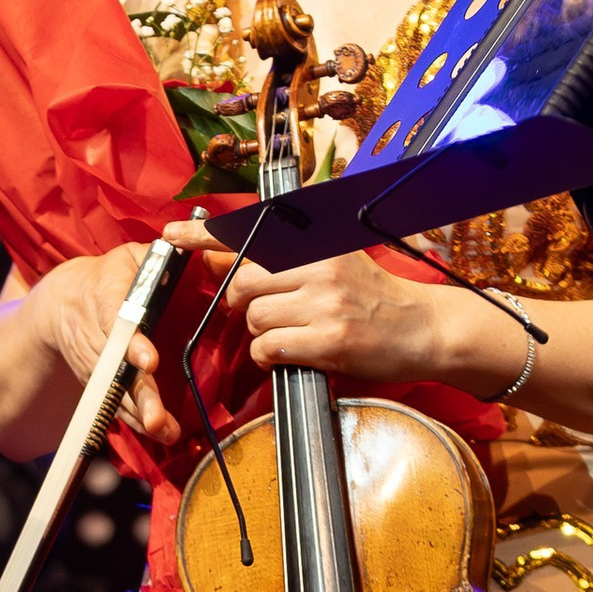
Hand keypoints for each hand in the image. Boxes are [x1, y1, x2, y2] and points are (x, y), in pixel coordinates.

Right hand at [38, 245, 182, 448]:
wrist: (62, 303)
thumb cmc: (108, 276)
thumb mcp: (128, 257)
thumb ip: (156, 258)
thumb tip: (190, 252)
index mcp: (106, 297)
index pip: (116, 321)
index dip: (132, 343)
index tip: (149, 361)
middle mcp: (98, 334)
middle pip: (118, 369)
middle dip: (138, 394)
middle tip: (156, 418)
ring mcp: (96, 362)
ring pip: (117, 391)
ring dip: (139, 414)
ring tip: (164, 431)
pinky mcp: (98, 380)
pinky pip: (116, 402)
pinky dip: (136, 420)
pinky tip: (160, 433)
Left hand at [221, 246, 472, 389]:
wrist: (422, 328)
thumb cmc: (372, 296)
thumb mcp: (332, 260)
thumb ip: (282, 257)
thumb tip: (221, 255)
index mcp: (317, 243)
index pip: (250, 234)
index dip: (204, 236)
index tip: (170, 235)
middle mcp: (320, 266)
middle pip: (242, 284)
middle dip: (241, 303)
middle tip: (263, 311)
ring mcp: (325, 304)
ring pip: (253, 319)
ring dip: (260, 333)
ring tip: (290, 334)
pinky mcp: (329, 340)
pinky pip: (269, 348)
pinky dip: (269, 357)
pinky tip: (290, 354)